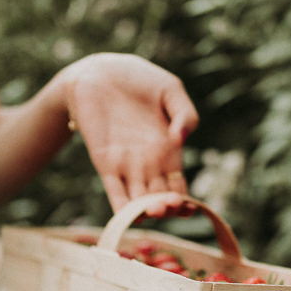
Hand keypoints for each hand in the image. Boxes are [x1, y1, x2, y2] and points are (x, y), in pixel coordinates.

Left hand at [63, 53, 198, 215]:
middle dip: (167, 210)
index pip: (180, 189)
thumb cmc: (139, 79)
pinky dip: (122, 210)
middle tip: (170, 205)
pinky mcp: (105, 164)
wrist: (101, 72)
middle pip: (161, 201)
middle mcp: (150, 166)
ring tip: (155, 209)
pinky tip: (130, 218)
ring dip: (148, 212)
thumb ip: (185, 113)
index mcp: (170, 153)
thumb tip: (182, 139)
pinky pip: (115, 194)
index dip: (185, 204)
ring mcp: (128, 167)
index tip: (189, 208)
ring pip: (140, 202)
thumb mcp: (170, 90)